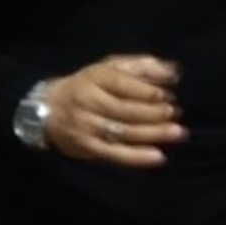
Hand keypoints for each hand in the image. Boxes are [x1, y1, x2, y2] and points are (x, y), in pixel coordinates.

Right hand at [45, 54, 185, 167]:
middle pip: (127, 110)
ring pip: (124, 132)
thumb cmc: (88, 85)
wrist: (48, 110)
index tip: (169, 95)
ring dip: (154, 134)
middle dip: (155, 113)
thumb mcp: (109, 68)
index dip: (148, 91)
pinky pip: (115, 154)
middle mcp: (89, 101)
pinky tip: (158, 157)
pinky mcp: (87, 148)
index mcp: (95, 77)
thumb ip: (141, 67)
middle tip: (177, 114)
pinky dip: (137, 157)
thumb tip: (173, 72)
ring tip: (177, 133)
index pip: (124, 84)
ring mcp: (87, 126)